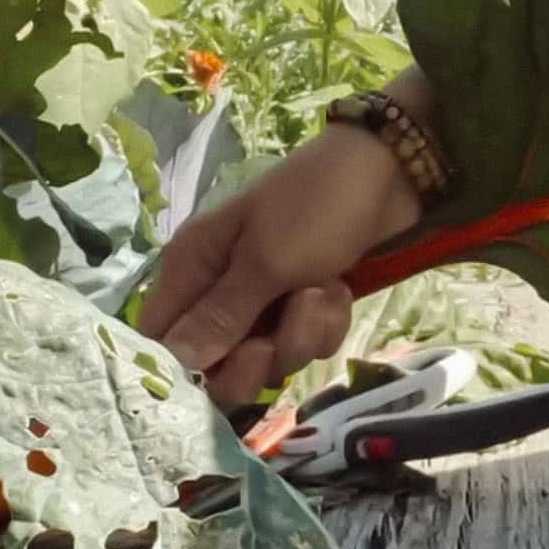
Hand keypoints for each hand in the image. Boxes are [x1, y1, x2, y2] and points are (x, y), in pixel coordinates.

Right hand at [139, 106, 425, 405]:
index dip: (183, 368)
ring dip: (301, 335)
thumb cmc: (316, 206)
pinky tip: (339, 290)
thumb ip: (220, 316)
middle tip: (275, 340)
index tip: (218, 374)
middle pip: (216, 363)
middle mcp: (218, 289)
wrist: (388, 175)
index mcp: (191, 267)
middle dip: (254, 361)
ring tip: (320, 293)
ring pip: (268, 358)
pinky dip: (326, 323)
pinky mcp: (301, 306)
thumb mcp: (266, 262)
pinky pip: (304, 343)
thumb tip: (173, 361)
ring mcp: (262, 300)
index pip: (160, 339)